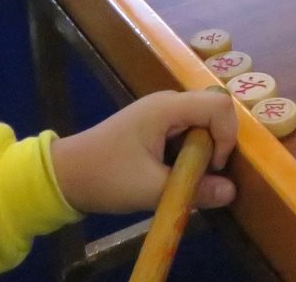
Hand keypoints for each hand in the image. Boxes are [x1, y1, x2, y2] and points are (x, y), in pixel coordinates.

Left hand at [49, 89, 237, 214]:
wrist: (64, 175)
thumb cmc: (106, 177)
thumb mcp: (150, 189)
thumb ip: (194, 191)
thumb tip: (231, 192)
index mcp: (167, 108)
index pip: (220, 105)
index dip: (227, 136)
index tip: (213, 167)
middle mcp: (168, 102)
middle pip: (214, 111)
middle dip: (218, 143)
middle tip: (204, 174)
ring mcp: (161, 112)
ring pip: (203, 122)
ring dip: (204, 149)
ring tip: (189, 177)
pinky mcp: (156, 125)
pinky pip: (188, 130)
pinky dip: (191, 151)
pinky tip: (176, 172)